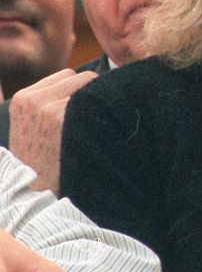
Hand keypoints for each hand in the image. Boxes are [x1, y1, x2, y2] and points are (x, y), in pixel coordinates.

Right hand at [8, 70, 97, 193]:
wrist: (33, 195)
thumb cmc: (39, 163)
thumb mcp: (32, 127)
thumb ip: (49, 103)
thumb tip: (88, 82)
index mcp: (24, 99)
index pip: (65, 75)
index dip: (79, 90)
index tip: (85, 108)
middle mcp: (34, 99)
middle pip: (80, 76)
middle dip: (91, 92)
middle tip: (95, 117)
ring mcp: (49, 108)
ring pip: (91, 83)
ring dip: (99, 99)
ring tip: (97, 124)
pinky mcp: (64, 118)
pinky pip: (99, 98)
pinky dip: (107, 108)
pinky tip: (104, 127)